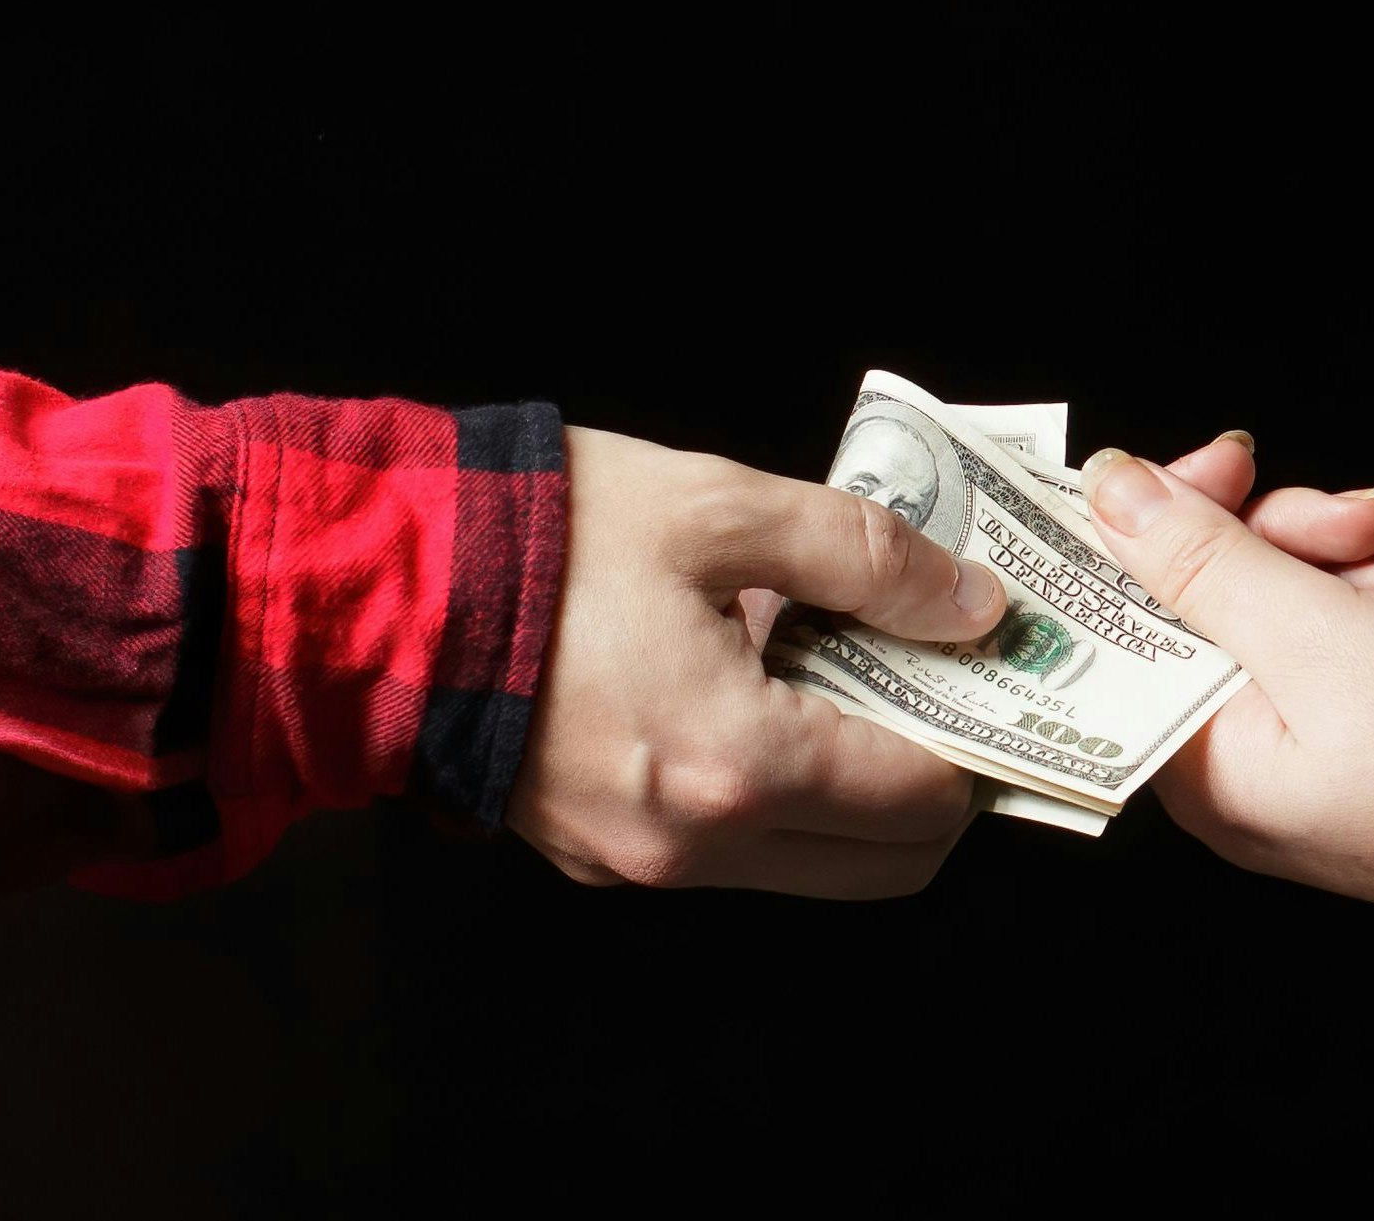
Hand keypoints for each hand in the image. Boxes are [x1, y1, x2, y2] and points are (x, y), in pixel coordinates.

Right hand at [506, 427, 1010, 897]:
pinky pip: (731, 851)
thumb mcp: (722, 507)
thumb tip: (971, 608)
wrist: (378, 584)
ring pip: (812, 866)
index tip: (994, 673)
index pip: (925, 799)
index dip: (984, 738)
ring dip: (855, 791)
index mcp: (736, 765)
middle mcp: (695, 844)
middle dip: (936, 782)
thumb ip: (868, 558)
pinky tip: (764, 693)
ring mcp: (642, 863)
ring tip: (848, 676)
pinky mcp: (600, 856)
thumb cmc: (546, 537)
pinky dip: (776, 794)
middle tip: (940, 684)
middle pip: (885, 863)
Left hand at [1082, 446, 1373, 972]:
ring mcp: (1302, 749)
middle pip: (1200, 603)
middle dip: (1276, 537)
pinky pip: (1332, 635)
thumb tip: (1105, 489)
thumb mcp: (1325, 641)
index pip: (1119, 623)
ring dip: (1335, 559)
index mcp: (1197, 769)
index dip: (1155, 531)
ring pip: (1273, 604)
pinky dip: (1372, 595)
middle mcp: (1235, 766)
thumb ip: (1205, 561)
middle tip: (1356, 515)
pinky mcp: (1364, 729)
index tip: (1220, 464)